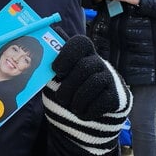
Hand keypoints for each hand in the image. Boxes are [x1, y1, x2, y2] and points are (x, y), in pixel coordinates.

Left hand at [42, 35, 130, 155]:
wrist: (93, 107)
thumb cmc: (71, 88)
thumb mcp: (61, 77)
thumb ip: (54, 69)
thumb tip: (40, 60)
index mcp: (83, 54)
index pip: (80, 43)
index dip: (67, 56)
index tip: (57, 71)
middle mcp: (99, 62)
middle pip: (85, 67)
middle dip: (68, 86)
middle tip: (61, 98)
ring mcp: (109, 78)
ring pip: (94, 83)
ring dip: (77, 100)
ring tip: (71, 107)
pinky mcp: (115, 96)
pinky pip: (102, 101)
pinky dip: (88, 110)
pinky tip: (82, 113)